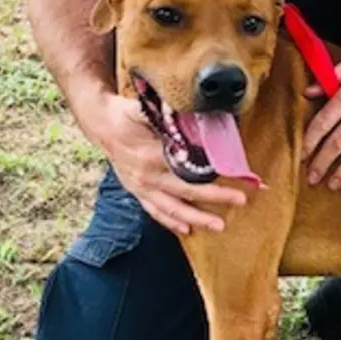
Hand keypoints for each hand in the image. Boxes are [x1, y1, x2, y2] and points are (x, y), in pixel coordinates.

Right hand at [88, 92, 247, 235]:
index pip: (190, 170)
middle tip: (241, 201)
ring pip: (171, 209)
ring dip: (196, 219)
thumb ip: (164, 113)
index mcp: (152, 156)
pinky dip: (171, 222)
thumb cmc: (124, 115)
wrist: (100, 124)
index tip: (238, 176)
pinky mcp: (136, 191)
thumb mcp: (142, 109)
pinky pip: (155, 211)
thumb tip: (190, 109)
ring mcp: (141, 187)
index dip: (214, 174)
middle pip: (186, 192)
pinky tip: (187, 230)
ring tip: (218, 227)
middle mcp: (147, 176)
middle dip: (215, 198)